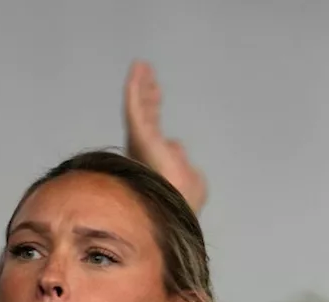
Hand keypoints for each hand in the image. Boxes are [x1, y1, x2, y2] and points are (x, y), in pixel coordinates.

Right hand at [124, 60, 207, 211]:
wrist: (173, 209)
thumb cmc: (183, 203)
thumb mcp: (192, 179)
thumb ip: (182, 160)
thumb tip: (176, 143)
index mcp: (157, 158)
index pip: (154, 127)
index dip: (154, 108)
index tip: (157, 91)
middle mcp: (145, 148)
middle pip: (146, 114)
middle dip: (147, 93)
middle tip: (148, 72)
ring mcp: (141, 141)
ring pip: (140, 108)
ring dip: (140, 86)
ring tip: (142, 65)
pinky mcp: (140, 136)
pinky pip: (136, 108)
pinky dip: (135, 88)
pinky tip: (138, 70)